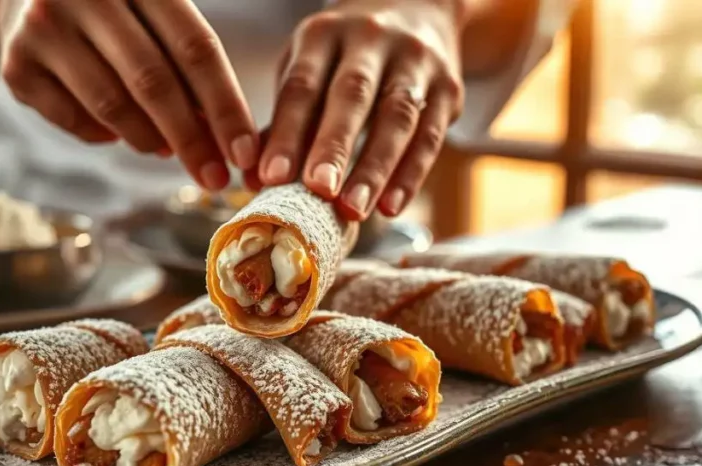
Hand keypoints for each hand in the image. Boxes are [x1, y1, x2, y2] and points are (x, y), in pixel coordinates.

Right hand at [0, 0, 259, 188]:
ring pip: (113, 107)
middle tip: (214, 179)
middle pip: (153, 83)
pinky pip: (75, 121)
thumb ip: (186, 59)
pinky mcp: (16, 65)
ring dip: (150, 141)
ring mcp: (45, 29)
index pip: (196, 48)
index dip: (226, 106)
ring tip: (167, 149)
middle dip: (192, 140)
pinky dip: (106, 136)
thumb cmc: (109, 4)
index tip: (245, 153)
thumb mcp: (152, 9)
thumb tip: (221, 134)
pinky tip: (117, 130)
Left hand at [251, 0, 464, 220]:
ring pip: (397, 116)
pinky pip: (430, 135)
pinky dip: (410, 174)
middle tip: (318, 190)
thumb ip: (284, 123)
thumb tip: (253, 181)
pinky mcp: (448, 88)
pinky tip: (391, 206)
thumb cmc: (345, 55)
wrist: (417, 8)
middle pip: (352, 95)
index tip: (271, 176)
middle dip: (334, 146)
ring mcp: (415, 61)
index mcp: (324, 34)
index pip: (303, 85)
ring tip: (353, 209)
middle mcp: (371, 40)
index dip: (287, 132)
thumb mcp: (308, 68)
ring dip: (374, 168)